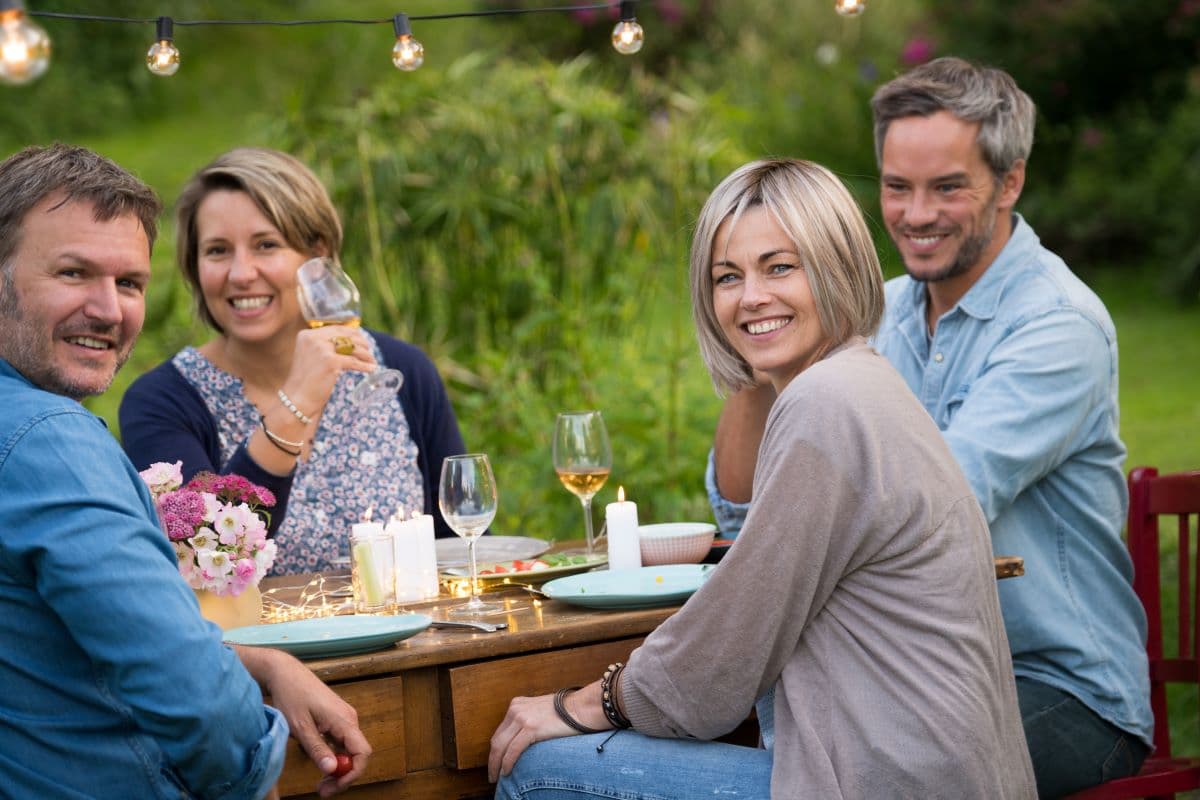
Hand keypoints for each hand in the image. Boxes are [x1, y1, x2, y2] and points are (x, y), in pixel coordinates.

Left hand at [235, 646, 371, 796]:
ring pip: (349, 751)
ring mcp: (344, 718)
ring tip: (319, 780)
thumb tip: (333, 770)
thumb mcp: (300, 727)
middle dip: (343, 776)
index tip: (334, 786)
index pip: (363, 752)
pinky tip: (318, 759)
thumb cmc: (291, 695)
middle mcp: (349, 719)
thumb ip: (318, 749)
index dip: (353, 773)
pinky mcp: (336, 719)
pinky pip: (342, 743)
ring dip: (337, 768)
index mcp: (344, 720)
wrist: (285, 673)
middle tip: (322, 790)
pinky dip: (333, 757)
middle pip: (357, 755)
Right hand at [282, 324, 377, 418]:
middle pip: (345, 336)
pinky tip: (371, 369)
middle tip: (369, 349)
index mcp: (307, 335)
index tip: (361, 339)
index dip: (351, 333)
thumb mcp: (311, 356)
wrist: (297, 398)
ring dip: (365, 354)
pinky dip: (364, 366)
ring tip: (372, 360)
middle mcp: (313, 338)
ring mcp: (322, 349)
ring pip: (351, 347)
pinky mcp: (331, 362)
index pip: (336, 329)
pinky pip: (353, 362)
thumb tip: (349, 341)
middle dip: (361, 342)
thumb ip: (325, 346)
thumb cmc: (306, 381)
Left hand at [488, 682, 612, 782]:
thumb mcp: (539, 712)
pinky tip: (506, 772)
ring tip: (496, 777)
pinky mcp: (530, 727)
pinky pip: (513, 750)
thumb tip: (520, 741)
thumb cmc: (566, 712)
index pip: (500, 732)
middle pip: (497, 740)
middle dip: (492, 759)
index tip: (495, 763)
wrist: (582, 707)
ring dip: (496, 764)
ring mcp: (522, 717)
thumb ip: (528, 721)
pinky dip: (507, 763)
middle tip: (492, 775)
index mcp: (517, 705)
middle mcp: (516, 709)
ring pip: (501, 746)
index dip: (496, 750)